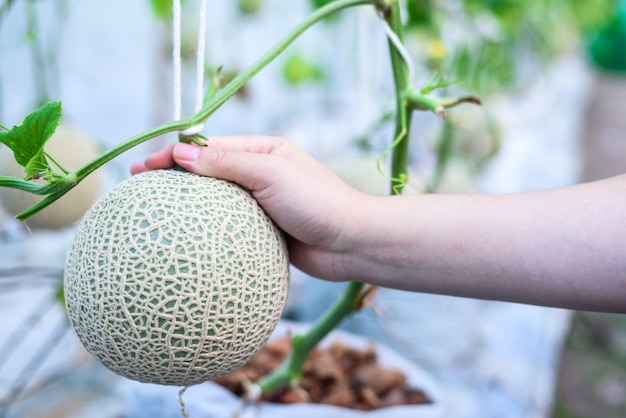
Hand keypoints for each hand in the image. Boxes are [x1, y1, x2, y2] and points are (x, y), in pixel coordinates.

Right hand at [131, 136, 366, 281]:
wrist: (350, 243)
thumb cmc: (317, 202)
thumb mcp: (270, 174)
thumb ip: (226, 163)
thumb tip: (181, 154)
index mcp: (263, 151)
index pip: (209, 147)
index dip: (174, 155)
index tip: (143, 167)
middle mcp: (261, 174)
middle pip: (208, 173)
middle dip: (174, 178)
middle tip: (138, 188)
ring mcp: (261, 204)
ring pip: (216, 203)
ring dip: (187, 207)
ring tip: (153, 216)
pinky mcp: (264, 232)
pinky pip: (228, 229)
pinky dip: (207, 232)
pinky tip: (185, 242)